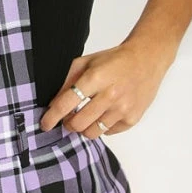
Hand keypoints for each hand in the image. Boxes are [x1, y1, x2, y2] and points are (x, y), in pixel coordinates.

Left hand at [39, 41, 172, 138]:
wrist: (146, 59)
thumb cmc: (114, 60)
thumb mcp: (86, 62)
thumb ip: (67, 81)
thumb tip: (52, 104)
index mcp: (95, 78)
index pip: (66, 104)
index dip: (52, 117)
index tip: (45, 124)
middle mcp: (110, 95)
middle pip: (78, 123)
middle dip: (68, 124)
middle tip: (68, 119)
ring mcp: (123, 109)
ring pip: (92, 133)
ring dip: (84, 127)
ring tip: (85, 117)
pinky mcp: (133, 118)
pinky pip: (108, 132)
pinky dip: (102, 126)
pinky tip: (104, 113)